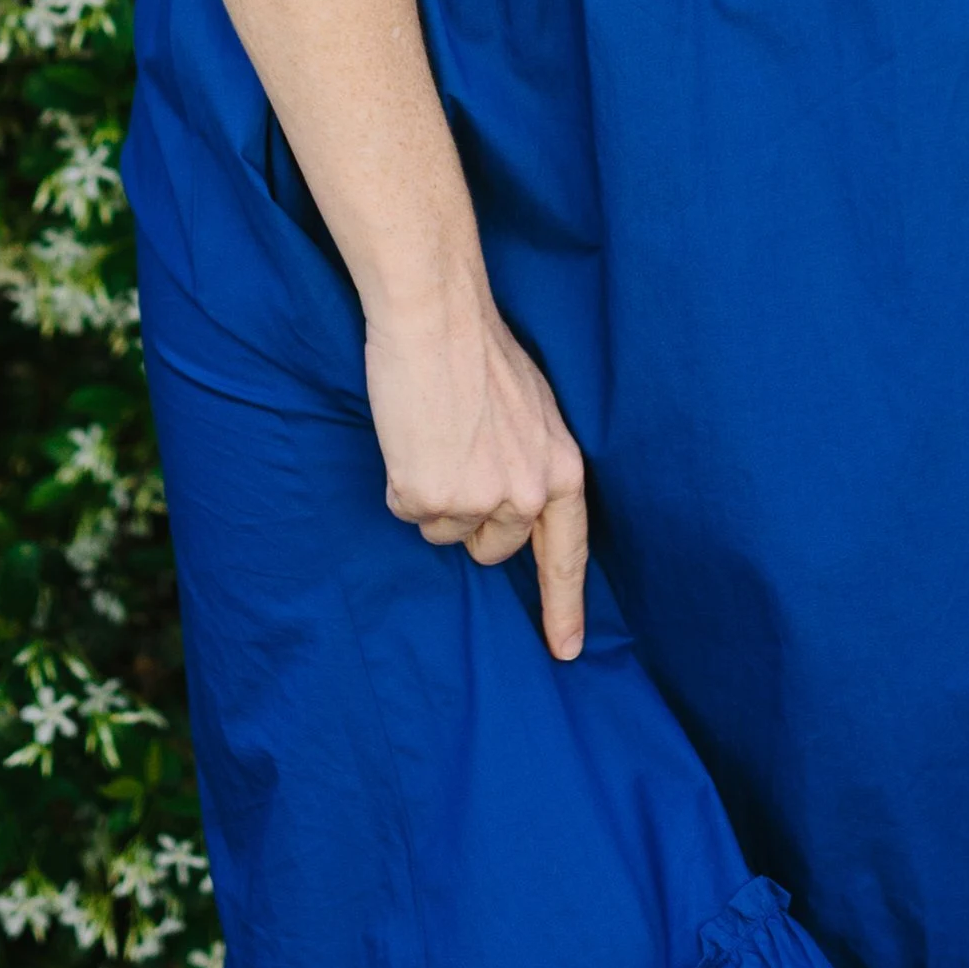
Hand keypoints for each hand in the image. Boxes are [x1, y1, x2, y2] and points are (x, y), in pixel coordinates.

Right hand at [363, 289, 589, 660]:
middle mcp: (527, 495)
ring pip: (444, 531)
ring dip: (431, 493)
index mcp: (561, 470)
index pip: (567, 553)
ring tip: (433, 434)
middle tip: (455, 451)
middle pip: (491, 548)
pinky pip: (406, 510)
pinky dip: (400, 479)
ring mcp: (479, 500)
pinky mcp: (430, 497)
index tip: (565, 650)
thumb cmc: (478, 352)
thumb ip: (530, 465)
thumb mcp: (532, 413)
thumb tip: (513, 511)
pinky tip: (410, 436)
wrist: (436, 316)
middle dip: (469, 516)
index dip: (565, 605)